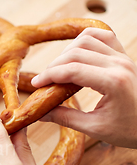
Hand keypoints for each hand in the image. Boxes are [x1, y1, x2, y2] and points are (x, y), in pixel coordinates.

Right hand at [32, 28, 136, 148]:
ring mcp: (124, 57)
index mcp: (113, 82)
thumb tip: (41, 114)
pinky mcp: (125, 56)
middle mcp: (119, 64)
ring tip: (59, 69)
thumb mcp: (96, 128)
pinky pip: (103, 36)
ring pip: (87, 39)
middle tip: (45, 82)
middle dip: (54, 66)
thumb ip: (66, 118)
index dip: (49, 75)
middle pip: (76, 53)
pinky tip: (77, 54)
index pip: (72, 70)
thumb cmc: (132, 129)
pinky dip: (86, 40)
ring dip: (68, 52)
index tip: (36, 85)